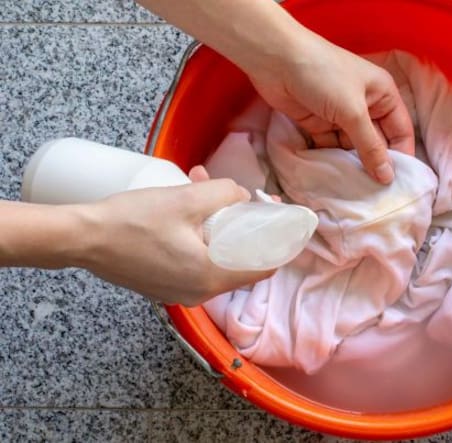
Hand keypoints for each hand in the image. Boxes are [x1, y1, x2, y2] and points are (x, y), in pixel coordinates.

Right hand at [74, 166, 274, 306]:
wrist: (80, 238)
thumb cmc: (130, 222)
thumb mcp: (185, 200)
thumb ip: (224, 194)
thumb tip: (242, 196)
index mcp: (211, 278)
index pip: (263, 268)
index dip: (275, 241)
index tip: (276, 216)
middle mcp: (199, 293)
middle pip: (239, 260)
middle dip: (241, 223)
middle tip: (237, 195)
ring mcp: (179, 291)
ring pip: (215, 256)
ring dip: (216, 223)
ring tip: (202, 187)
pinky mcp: (163, 284)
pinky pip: (194, 260)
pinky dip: (197, 235)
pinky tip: (184, 205)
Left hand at [248, 28, 414, 183]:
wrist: (276, 60)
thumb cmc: (323, 75)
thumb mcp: (352, 111)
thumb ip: (370, 146)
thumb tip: (388, 177)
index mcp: (383, 95)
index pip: (401, 131)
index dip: (401, 157)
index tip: (399, 185)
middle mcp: (366, 106)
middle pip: (377, 142)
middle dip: (376, 165)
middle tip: (377, 196)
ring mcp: (341, 115)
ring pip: (353, 147)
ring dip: (353, 166)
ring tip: (357, 193)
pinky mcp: (319, 123)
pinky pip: (331, 147)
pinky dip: (332, 161)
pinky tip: (336, 180)